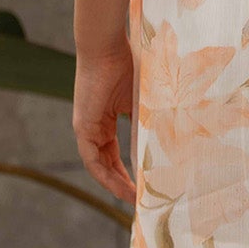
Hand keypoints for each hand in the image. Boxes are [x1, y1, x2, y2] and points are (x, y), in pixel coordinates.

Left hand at [73, 39, 136, 205]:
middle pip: (107, 163)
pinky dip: (106, 175)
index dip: (129, 171)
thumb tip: (166, 146)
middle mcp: (93, 126)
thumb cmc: (126, 64)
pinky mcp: (82, 127)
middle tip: (140, 201)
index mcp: (106, 118)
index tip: (143, 186)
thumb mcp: (142, 100)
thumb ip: (149, 123)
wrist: (106, 46)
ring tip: (134, 199)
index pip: (116, 152)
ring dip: (115, 184)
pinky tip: (120, 186)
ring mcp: (85, 127)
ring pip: (99, 165)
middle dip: (123, 183)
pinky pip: (92, 160)